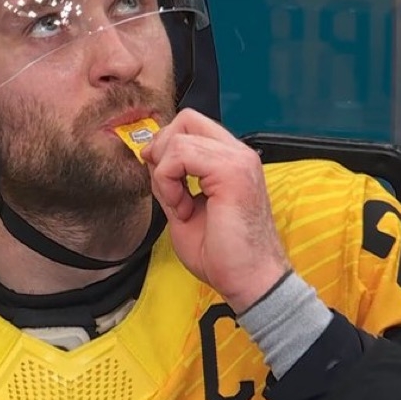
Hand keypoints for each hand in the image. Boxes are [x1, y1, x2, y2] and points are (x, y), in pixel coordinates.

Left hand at [141, 108, 290, 312]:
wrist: (248, 280)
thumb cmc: (222, 255)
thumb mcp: (184, 209)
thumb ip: (171, 181)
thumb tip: (151, 159)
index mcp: (230, 161)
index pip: (191, 126)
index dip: (166, 145)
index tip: (163, 181)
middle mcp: (238, 154)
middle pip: (186, 119)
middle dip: (162, 148)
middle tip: (165, 186)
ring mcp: (237, 159)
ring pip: (179, 137)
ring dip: (165, 173)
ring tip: (179, 206)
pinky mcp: (231, 171)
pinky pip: (179, 155)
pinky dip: (168, 181)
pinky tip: (182, 209)